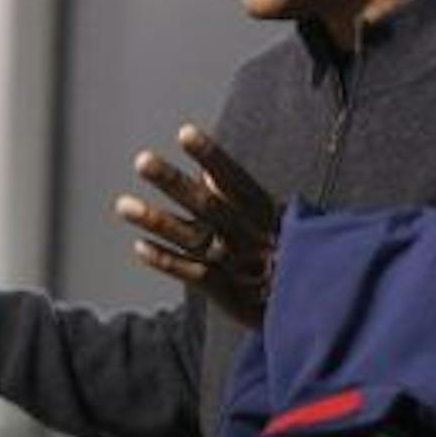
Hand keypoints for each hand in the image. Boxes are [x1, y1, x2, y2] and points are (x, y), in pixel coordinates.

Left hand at [114, 125, 280, 330]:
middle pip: (206, 204)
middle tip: (142, 161)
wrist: (312, 303)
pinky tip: (139, 246)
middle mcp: (248, 234)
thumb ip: (238, 196)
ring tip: (122, 205)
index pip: (235, 179)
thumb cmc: (290, 255)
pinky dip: (166, 261)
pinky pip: (192, 274)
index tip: (185, 133)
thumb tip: (206, 169)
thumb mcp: (274, 221)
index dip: (211, 156)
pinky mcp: (226, 291)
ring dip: (156, 220)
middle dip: (172, 182)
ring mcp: (235, 263)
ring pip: (191, 238)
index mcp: (265, 213)